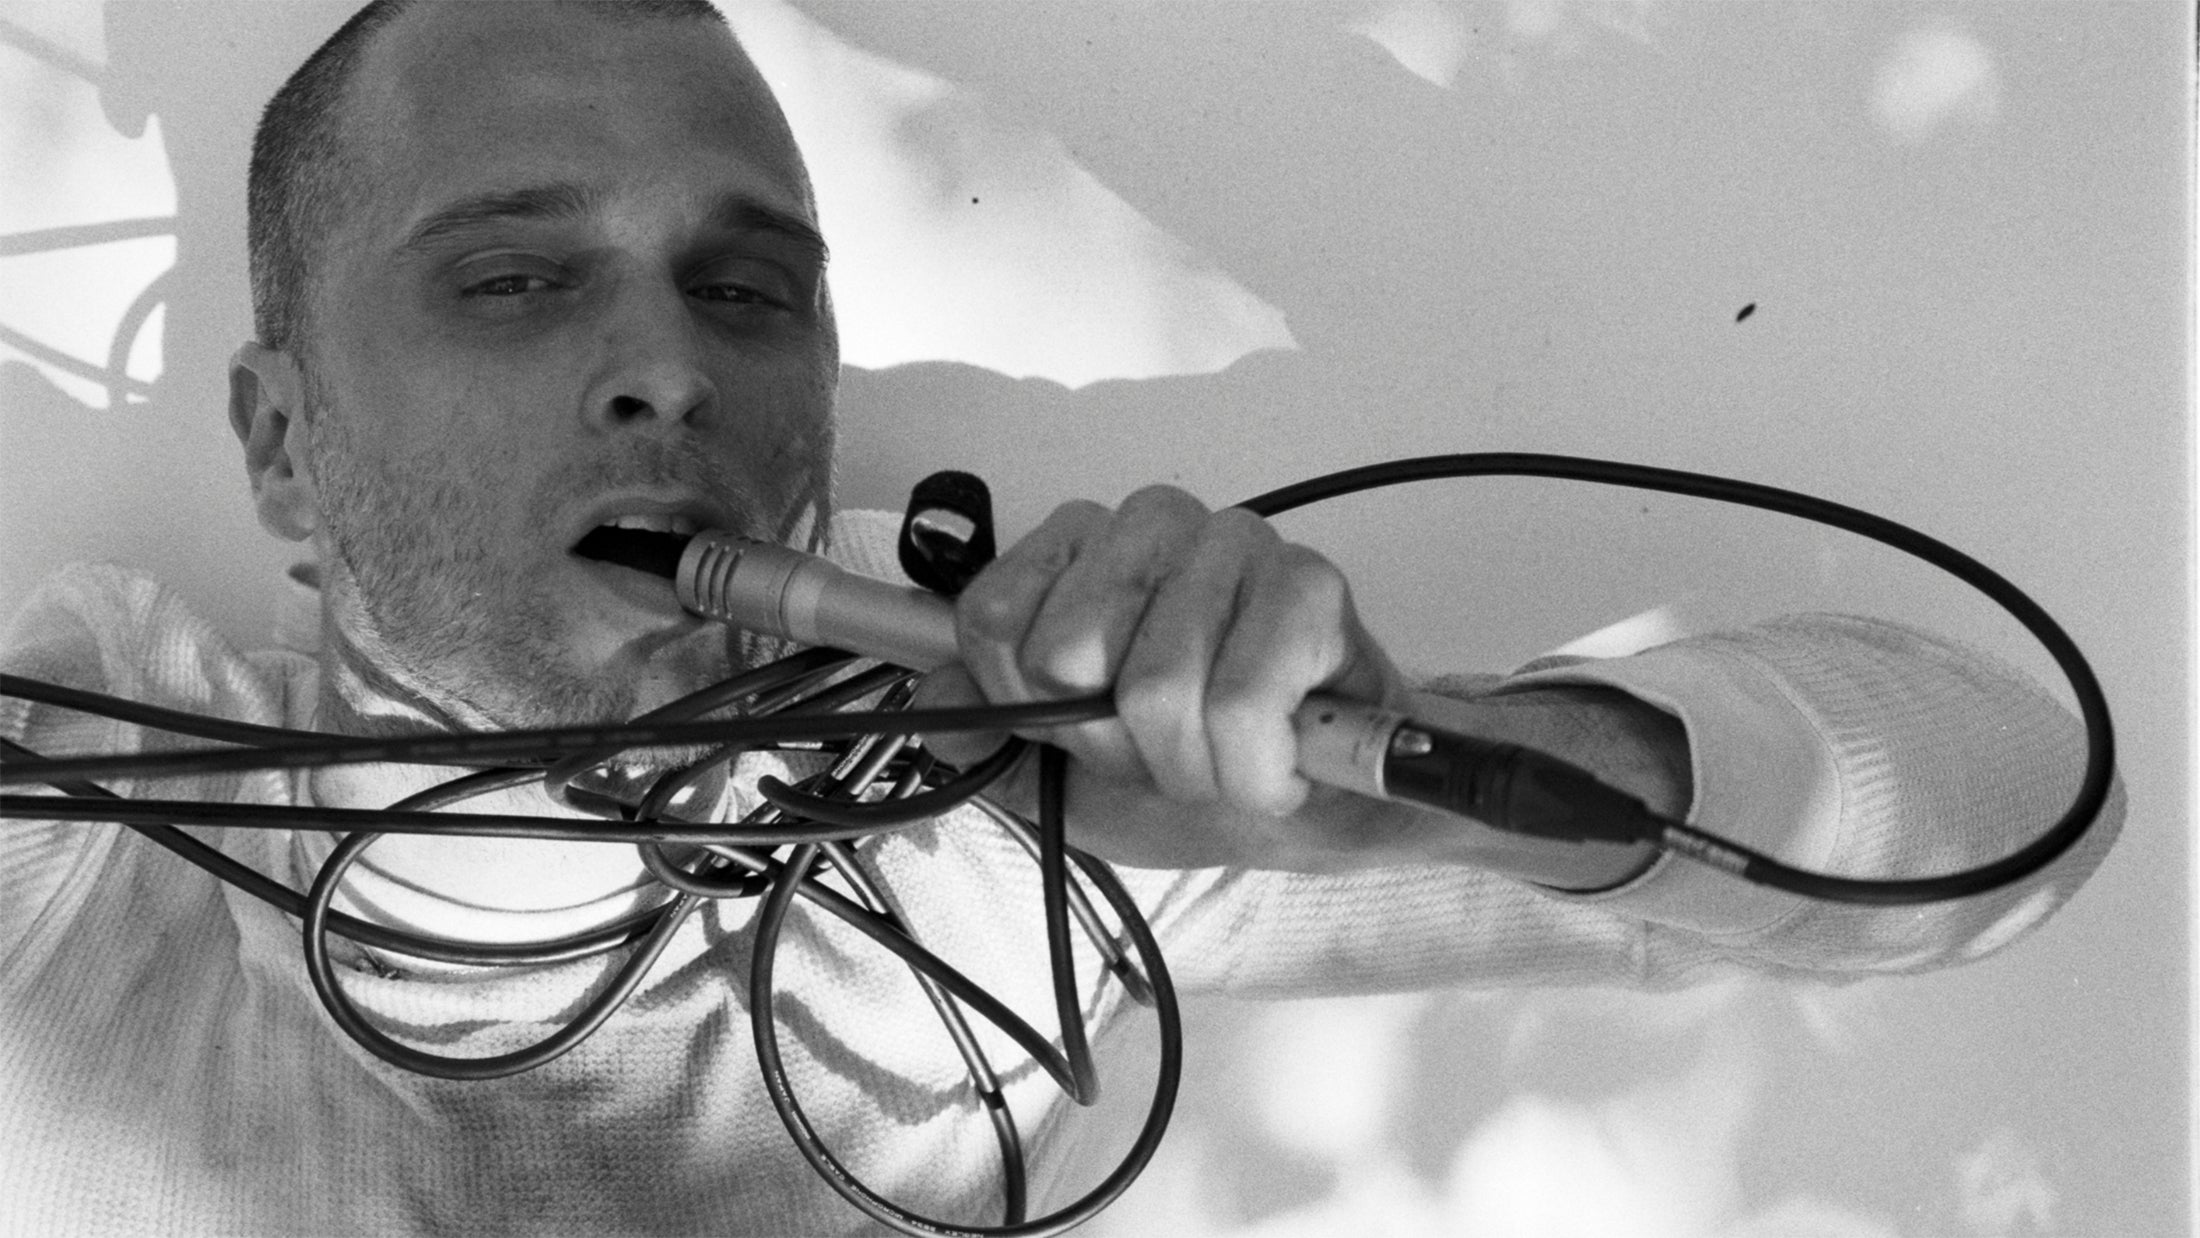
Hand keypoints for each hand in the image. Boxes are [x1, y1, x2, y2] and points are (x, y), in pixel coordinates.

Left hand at [911, 485, 1412, 869]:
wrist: (1328, 804)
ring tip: (1231, 753)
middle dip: (1119, 743)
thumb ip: (990, 740)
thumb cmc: (1202, 769)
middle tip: (1173, 746)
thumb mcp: (1067, 774)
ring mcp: (1233, 541)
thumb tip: (926, 705)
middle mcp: (1150, 522)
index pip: (991, 620)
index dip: (1034, 708)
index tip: (1092, 731)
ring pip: (1156, 689)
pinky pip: (1240, 705)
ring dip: (1194, 766)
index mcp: (1078, 549)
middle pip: (1065, 655)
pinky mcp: (1309, 582)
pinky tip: (1280, 755)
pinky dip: (1256, 767)